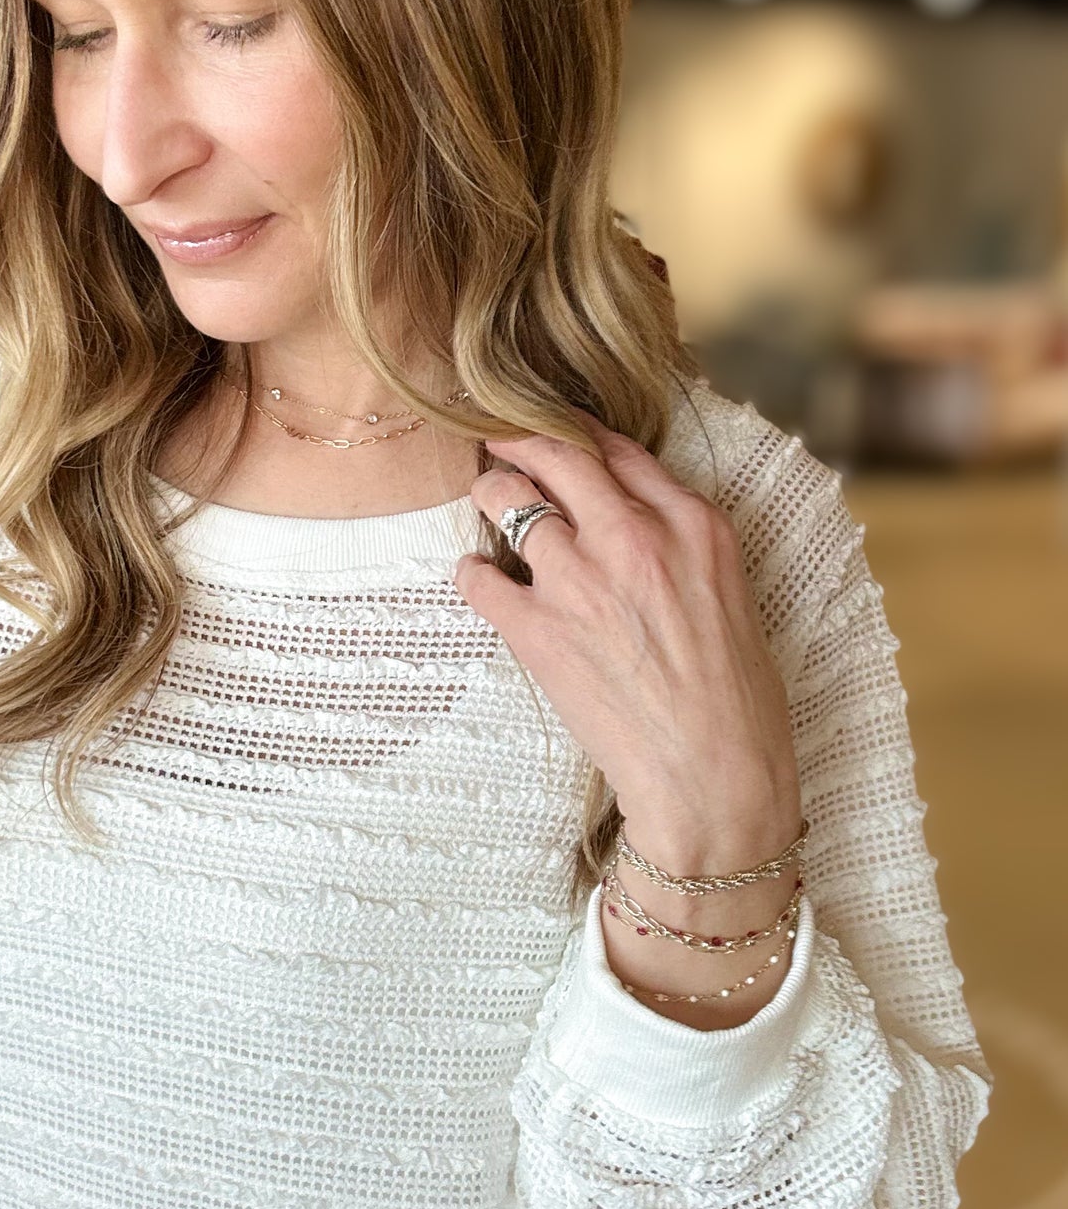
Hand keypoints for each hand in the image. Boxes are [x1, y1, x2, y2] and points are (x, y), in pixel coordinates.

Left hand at [453, 408, 800, 872]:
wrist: (712, 775)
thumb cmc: (737, 704)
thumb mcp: (732, 598)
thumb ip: (685, 549)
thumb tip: (640, 526)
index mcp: (694, 526)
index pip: (622, 452)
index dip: (580, 435)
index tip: (559, 433)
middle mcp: (635, 538)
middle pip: (559, 455)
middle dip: (519, 438)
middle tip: (497, 437)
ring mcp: (581, 580)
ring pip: (510, 500)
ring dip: (490, 493)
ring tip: (483, 496)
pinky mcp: (539, 629)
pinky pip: (481, 579)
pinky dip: (472, 573)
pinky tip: (475, 576)